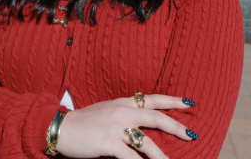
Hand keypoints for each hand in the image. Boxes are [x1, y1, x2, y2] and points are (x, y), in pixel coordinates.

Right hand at [57, 94, 197, 158]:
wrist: (58, 128)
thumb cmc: (80, 123)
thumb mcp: (103, 111)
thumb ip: (121, 114)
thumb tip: (138, 124)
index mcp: (120, 103)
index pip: (151, 99)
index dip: (172, 101)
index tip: (189, 104)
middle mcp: (121, 112)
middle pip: (156, 118)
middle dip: (177, 127)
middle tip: (192, 135)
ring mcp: (116, 127)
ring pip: (147, 143)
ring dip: (162, 157)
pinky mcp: (109, 142)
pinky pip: (131, 158)